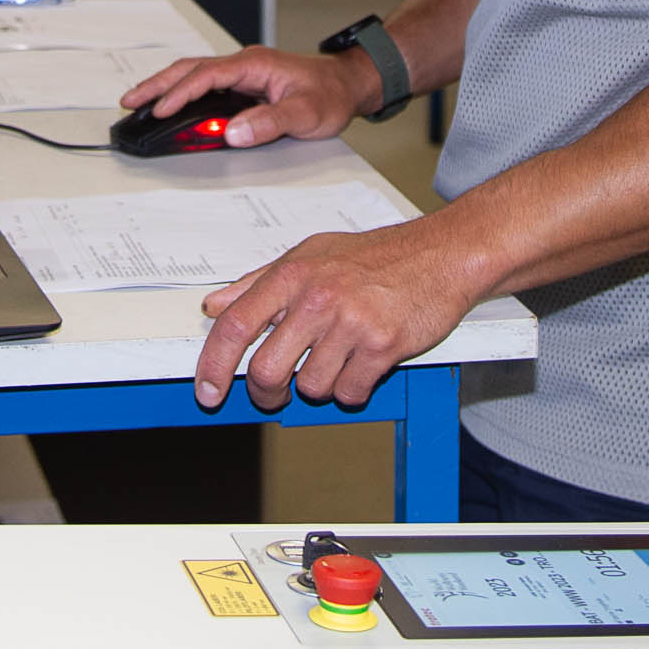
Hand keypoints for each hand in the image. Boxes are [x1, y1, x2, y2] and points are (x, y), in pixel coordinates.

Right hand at [118, 45, 371, 147]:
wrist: (348, 85)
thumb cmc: (330, 95)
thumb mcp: (306, 113)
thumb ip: (269, 122)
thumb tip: (233, 132)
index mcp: (254, 65)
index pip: (207, 76)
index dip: (181, 93)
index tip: (160, 110)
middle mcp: (244, 65)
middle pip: (190, 69)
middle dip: (157, 85)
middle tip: (130, 100)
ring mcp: (243, 74)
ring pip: (194, 75)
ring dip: (166, 87)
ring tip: (139, 102)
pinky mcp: (244, 85)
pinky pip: (205, 86)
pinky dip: (183, 93)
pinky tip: (171, 105)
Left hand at [193, 220, 480, 408]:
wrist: (439, 254)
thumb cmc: (375, 256)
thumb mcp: (310, 254)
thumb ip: (259, 283)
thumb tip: (215, 306)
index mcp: (293, 275)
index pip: (236, 325)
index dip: (214, 364)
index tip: (208, 390)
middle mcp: (317, 298)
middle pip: (267, 370)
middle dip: (267, 393)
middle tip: (276, 393)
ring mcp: (350, 323)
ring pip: (312, 387)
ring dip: (322, 384)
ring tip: (339, 356)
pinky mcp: (382, 346)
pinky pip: (351, 392)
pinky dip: (354, 388)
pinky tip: (364, 363)